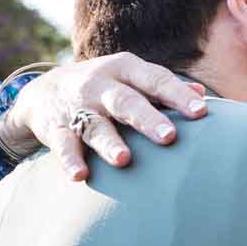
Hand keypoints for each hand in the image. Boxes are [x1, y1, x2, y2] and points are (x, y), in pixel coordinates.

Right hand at [1, 53, 208, 180]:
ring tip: (124, 160)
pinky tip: (79, 175)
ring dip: (109, 143)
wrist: (44, 90)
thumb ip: (163, 87)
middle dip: (147, 119)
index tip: (201, 112)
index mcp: (125, 69)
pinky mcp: (57, 128)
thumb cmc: (104, 87)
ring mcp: (77, 107)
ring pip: (94, 125)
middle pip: (126, 101)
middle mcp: (101, 85)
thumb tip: (202, 95)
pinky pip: (64, 145)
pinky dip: (70, 160)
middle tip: (169, 137)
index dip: (177, 95)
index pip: (155, 80)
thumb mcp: (131, 78)